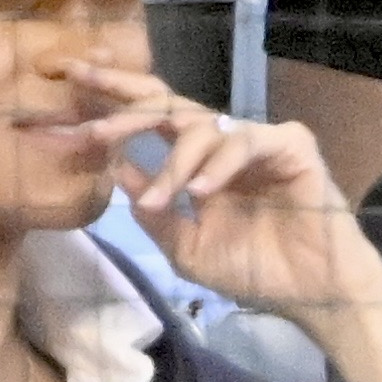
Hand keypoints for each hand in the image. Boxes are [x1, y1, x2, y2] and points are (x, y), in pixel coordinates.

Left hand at [84, 67, 381, 324]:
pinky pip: (244, 142)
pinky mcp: (290, 144)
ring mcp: (256, 139)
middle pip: (169, 103)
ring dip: (173, 163)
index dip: (114, 102)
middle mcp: (223, 142)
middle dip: (125, 99)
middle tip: (87, 98)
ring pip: (201, 128)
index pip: (152, 119)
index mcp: (199, 160)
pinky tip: (202, 193)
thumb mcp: (187, 247)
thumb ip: (154, 209)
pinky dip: (218, 166)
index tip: (70, 88)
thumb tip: (114, 169)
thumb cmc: (255, 271)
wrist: (311, 292)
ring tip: (159, 200)